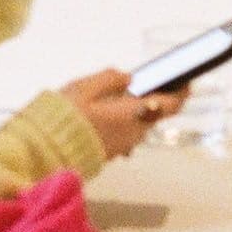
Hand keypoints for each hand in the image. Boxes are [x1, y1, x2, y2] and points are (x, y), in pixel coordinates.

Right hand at [62, 68, 181, 160]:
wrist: (44, 151)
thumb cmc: (66, 116)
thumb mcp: (86, 87)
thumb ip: (110, 79)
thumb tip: (128, 78)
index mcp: (132, 114)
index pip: (170, 105)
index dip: (182, 92)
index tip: (186, 80)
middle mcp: (133, 133)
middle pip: (153, 114)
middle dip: (152, 98)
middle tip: (144, 81)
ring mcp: (123, 145)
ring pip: (138, 123)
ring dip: (134, 110)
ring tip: (117, 93)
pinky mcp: (111, 153)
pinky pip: (125, 133)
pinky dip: (122, 120)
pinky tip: (104, 111)